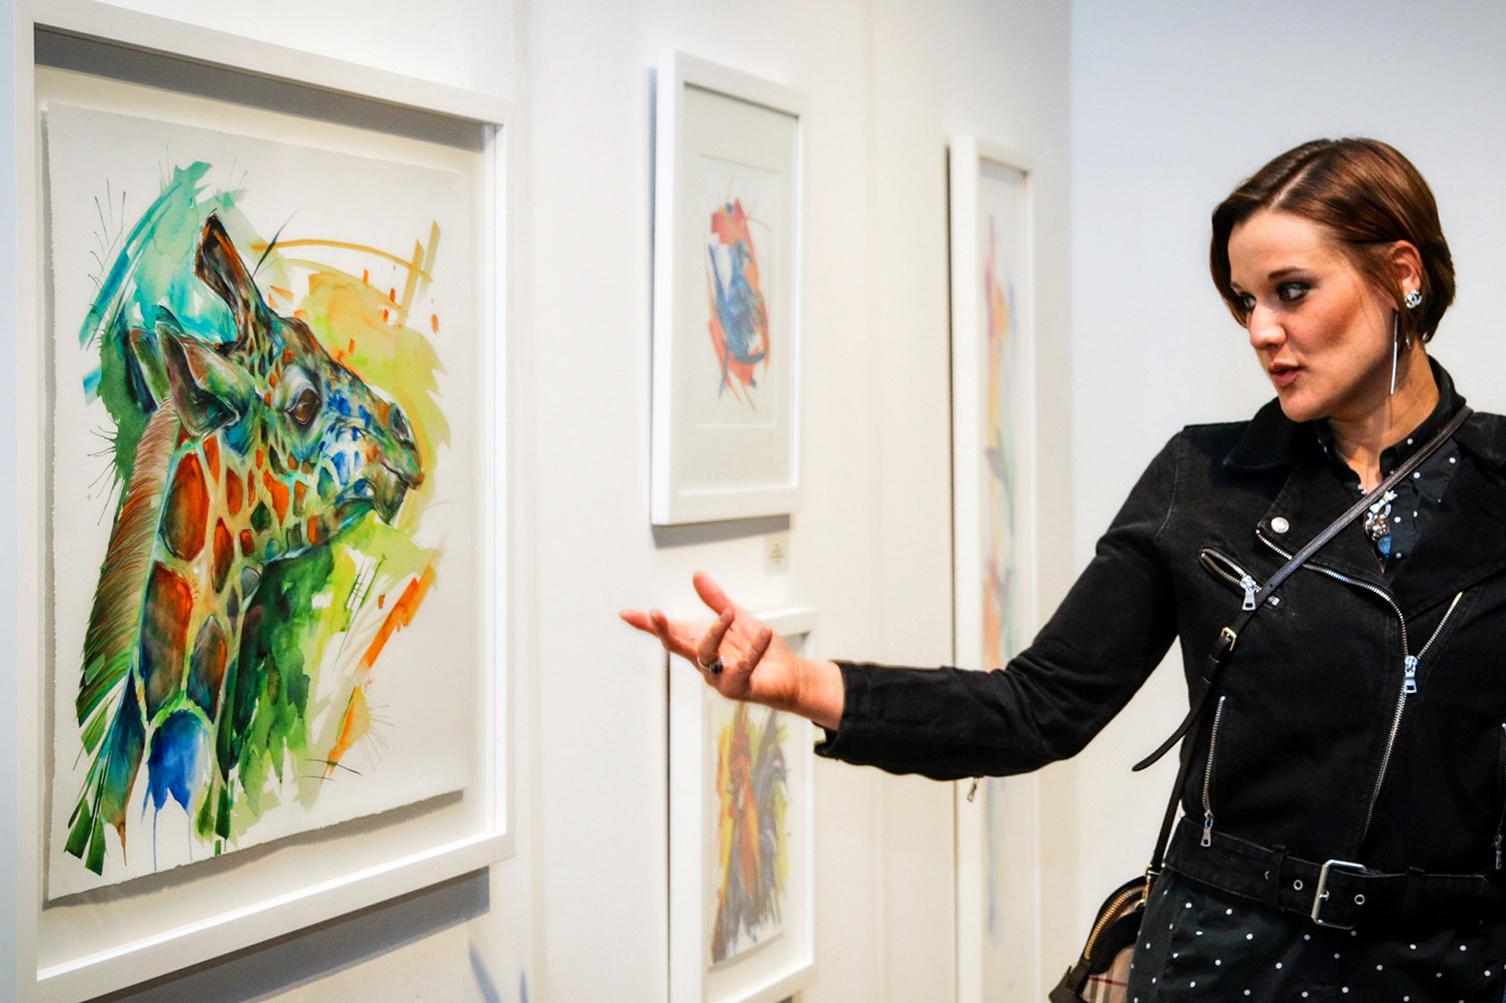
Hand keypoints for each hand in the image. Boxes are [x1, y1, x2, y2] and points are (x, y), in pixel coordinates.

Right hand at [620, 571, 844, 728]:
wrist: (788, 674)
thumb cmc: (759, 648)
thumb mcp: (737, 617)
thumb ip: (716, 600)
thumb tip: (697, 575)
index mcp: (700, 642)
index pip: (670, 632)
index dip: (647, 626)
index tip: (626, 614)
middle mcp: (704, 661)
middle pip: (678, 645)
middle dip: (665, 630)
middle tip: (656, 615)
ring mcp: (718, 678)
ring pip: (706, 656)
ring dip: (715, 633)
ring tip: (729, 613)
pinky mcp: (738, 689)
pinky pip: (741, 670)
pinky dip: (753, 650)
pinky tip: (764, 634)